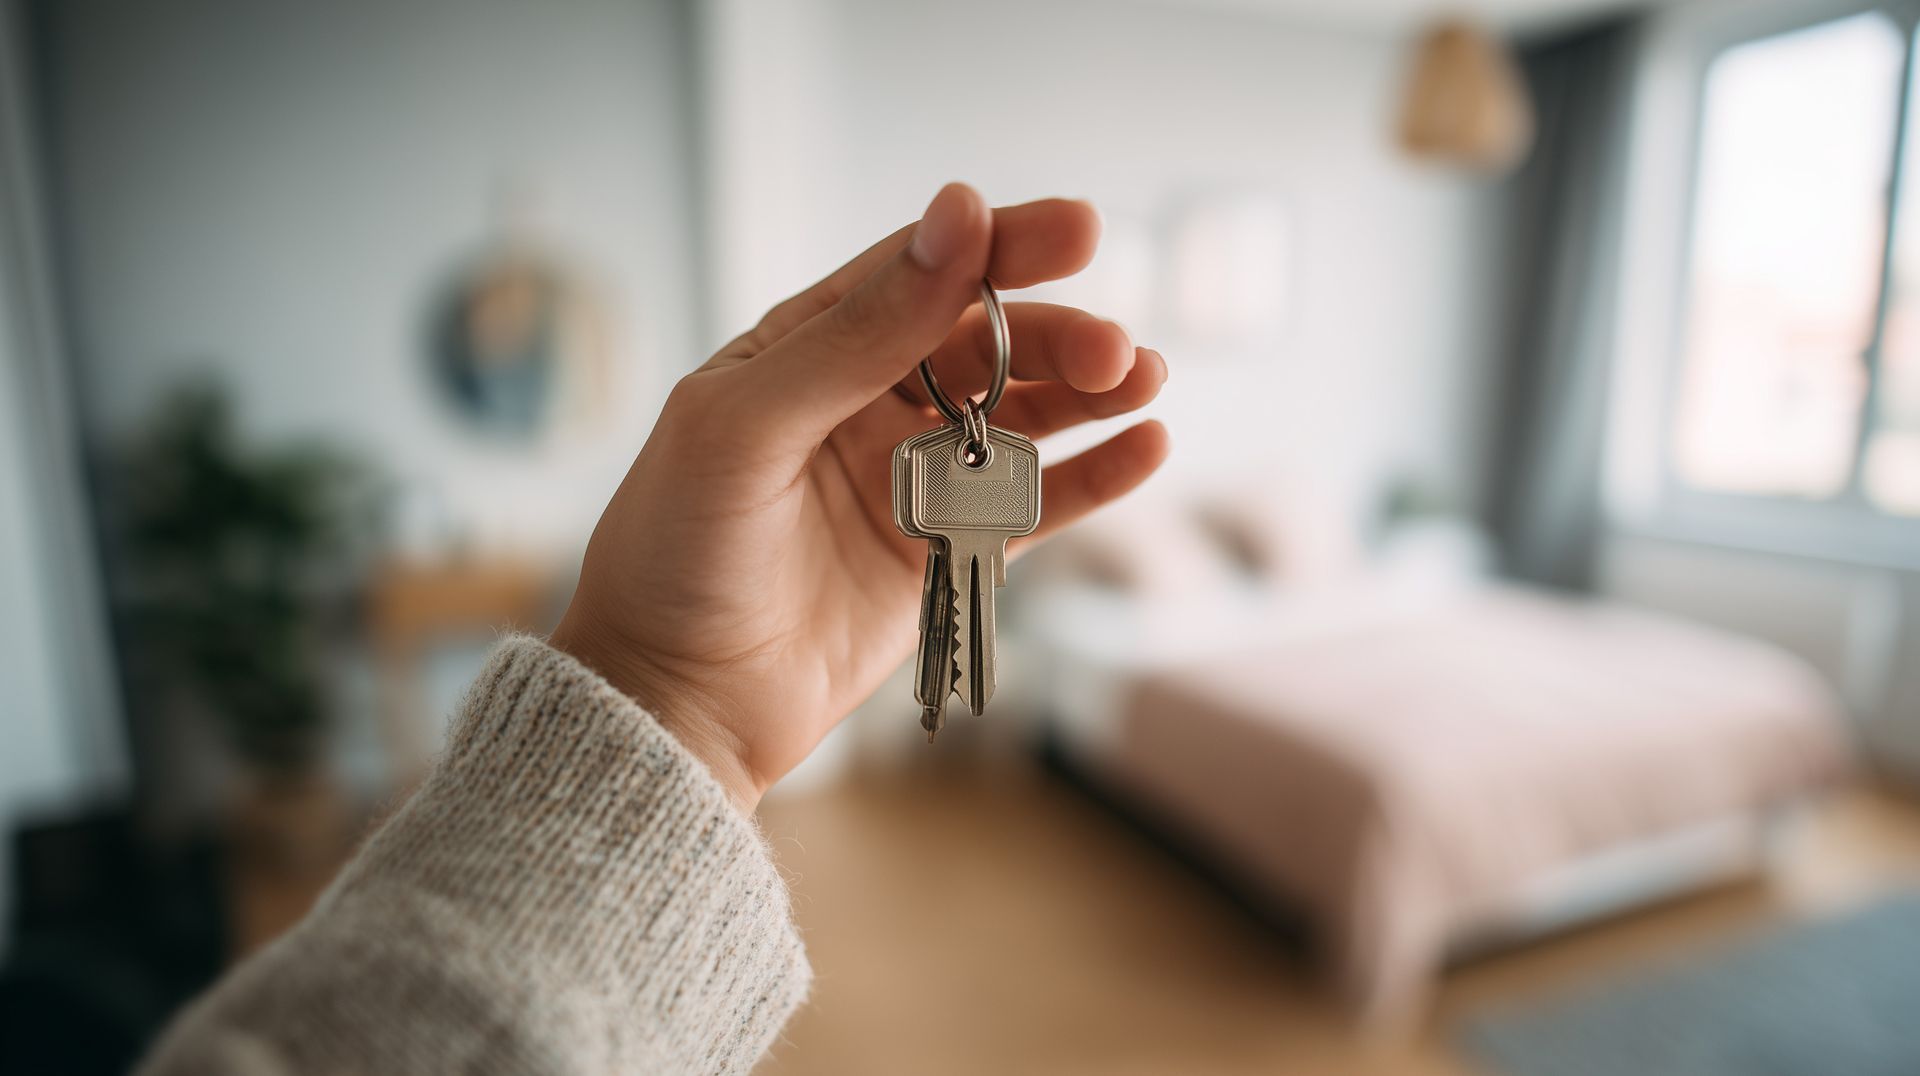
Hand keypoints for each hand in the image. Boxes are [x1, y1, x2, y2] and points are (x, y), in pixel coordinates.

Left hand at [549, 183, 1168, 809]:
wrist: (673, 701)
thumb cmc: (676, 551)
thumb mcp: (749, 424)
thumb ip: (857, 331)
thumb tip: (956, 219)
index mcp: (808, 348)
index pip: (921, 271)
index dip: (1002, 246)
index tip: (1080, 228)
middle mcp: (869, 401)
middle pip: (990, 343)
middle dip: (1058, 335)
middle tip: (1116, 351)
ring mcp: (913, 478)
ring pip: (1023, 416)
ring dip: (1089, 394)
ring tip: (1145, 382)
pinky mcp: (946, 552)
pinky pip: (1036, 502)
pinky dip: (1094, 475)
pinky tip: (1146, 446)